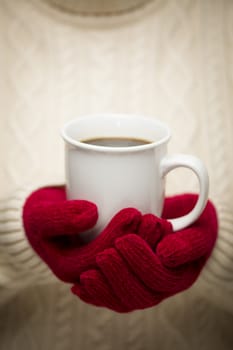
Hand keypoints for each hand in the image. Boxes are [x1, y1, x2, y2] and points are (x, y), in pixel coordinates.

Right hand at [23, 186, 168, 282]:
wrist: (46, 221)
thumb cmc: (41, 217)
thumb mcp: (40, 214)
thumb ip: (60, 216)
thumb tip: (91, 214)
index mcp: (69, 268)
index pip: (100, 258)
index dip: (119, 236)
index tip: (133, 211)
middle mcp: (90, 276)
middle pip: (121, 274)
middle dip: (140, 247)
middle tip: (153, 219)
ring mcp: (104, 271)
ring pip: (136, 279)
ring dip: (149, 251)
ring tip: (159, 223)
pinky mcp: (116, 263)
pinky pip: (139, 271)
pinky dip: (152, 254)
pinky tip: (163, 232)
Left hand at [72, 195, 217, 311]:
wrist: (183, 227)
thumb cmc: (192, 226)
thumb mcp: (201, 229)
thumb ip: (190, 242)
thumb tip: (166, 254)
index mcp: (181, 277)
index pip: (160, 278)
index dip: (141, 262)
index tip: (124, 240)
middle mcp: (162, 289)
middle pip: (140, 295)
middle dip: (120, 276)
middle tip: (104, 254)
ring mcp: (144, 290)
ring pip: (124, 302)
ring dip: (105, 290)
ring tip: (87, 275)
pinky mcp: (127, 288)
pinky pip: (112, 300)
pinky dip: (95, 296)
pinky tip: (80, 288)